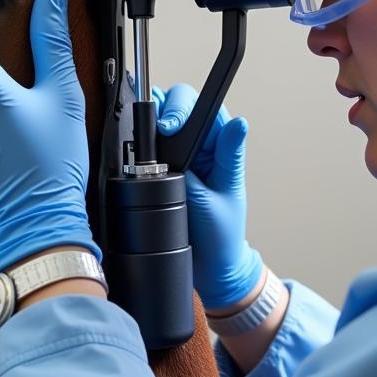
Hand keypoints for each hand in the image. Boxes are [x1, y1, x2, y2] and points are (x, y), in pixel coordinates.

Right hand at [153, 84, 260, 310]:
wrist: (209, 269)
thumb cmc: (222, 236)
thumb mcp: (224, 195)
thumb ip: (224, 157)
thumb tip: (238, 123)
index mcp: (222, 150)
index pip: (207, 110)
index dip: (187, 107)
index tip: (172, 124)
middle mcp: (201, 150)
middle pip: (181, 109)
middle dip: (166, 110)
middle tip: (160, 130)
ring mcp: (180, 161)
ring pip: (161, 125)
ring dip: (151, 126)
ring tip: (146, 141)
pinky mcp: (163, 175)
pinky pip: (149, 152)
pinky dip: (140, 147)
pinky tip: (137, 154)